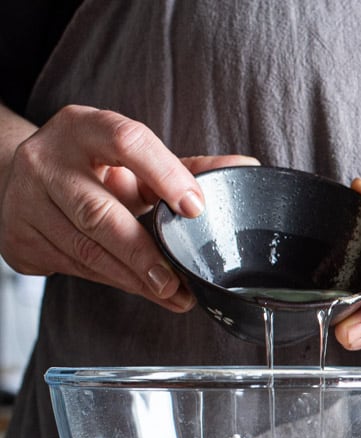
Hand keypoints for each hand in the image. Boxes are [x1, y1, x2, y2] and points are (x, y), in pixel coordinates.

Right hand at [0, 104, 258, 311]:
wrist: (22, 180)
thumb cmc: (91, 168)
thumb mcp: (132, 161)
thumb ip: (183, 169)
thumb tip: (244, 168)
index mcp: (83, 128)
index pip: (127, 142)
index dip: (164, 174)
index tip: (195, 208)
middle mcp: (47, 161)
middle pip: (97, 212)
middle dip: (140, 254)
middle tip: (174, 283)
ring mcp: (25, 202)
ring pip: (84, 250)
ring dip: (130, 278)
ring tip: (168, 295)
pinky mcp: (18, 239)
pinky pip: (71, 268)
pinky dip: (108, 280)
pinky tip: (133, 287)